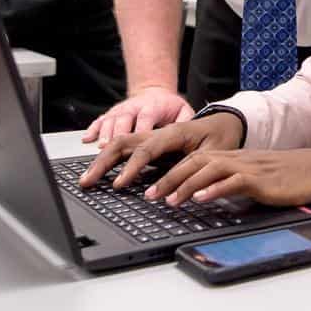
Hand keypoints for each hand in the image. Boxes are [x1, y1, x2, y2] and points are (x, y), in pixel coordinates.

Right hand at [79, 111, 241, 188]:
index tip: (118, 185)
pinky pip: (122, 142)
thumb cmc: (221, 136)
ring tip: (86, 179)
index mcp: (173, 133)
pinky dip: (105, 151)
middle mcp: (157, 132)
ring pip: (118, 142)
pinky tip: (93, 163)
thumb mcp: (214, 153)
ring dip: (100, 160)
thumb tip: (170, 190)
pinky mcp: (148, 139)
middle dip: (102, 162)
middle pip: (122, 142)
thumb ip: (193, 170)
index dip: (130, 168)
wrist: (225, 120)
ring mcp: (150, 133)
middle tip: (87, 182)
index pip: (145, 150)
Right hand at [81, 85, 192, 144]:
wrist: (154, 91)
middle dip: (115, 138)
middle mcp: (133, 108)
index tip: (137, 149)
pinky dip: (92, 130)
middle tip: (109, 154)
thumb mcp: (183, 110)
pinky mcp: (111, 114)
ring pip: (109, 122)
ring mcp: (120, 111)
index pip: (145, 120)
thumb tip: (189, 134)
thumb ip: (186, 120)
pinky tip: (85, 140)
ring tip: (99, 150)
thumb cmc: (169, 106)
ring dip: (103, 136)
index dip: (139, 133)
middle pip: (122, 122)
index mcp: (151, 107)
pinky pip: (99, 121)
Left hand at [148, 146, 310, 206]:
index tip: (152, 187)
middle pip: (194, 162)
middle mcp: (235, 159)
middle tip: (149, 195)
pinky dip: (215, 189)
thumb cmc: (286, 176)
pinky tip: (201, 199)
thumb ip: (230, 182)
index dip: (171, 172)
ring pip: (208, 170)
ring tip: (169, 200)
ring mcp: (247, 167)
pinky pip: (232, 182)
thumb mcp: (253, 178)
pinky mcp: (259, 179)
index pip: (194, 160)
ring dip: (185, 185)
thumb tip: (206, 195)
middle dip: (168, 178)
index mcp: (232, 158)